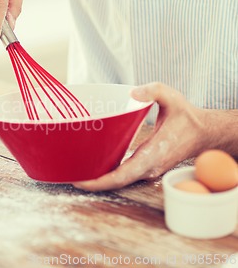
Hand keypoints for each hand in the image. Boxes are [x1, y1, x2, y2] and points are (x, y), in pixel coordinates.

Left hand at [72, 82, 210, 190]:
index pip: (123, 174)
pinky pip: (124, 175)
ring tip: (74, 174)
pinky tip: (92, 169)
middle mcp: (149, 168)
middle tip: (69, 178)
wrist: (203, 133)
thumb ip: (154, 91)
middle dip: (93, 183)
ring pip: (120, 180)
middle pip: (117, 182)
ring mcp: (148, 170)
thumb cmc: (187, 117)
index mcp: (153, 155)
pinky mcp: (146, 168)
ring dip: (98, 180)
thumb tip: (134, 92)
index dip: (101, 181)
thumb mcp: (172, 97)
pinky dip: (107, 174)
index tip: (82, 182)